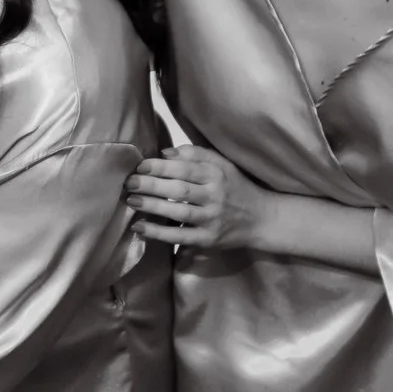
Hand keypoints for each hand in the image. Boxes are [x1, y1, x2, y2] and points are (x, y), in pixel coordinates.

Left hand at [125, 145, 275, 251]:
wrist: (262, 219)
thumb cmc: (237, 188)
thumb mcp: (223, 165)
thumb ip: (196, 154)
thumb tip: (164, 152)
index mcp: (217, 175)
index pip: (185, 168)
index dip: (160, 166)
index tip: (140, 165)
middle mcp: (215, 196)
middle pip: (179, 189)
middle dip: (151, 185)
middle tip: (129, 182)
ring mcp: (211, 219)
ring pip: (178, 212)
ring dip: (152, 206)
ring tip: (131, 200)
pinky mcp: (208, 239)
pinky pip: (180, 236)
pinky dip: (158, 233)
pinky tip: (140, 228)